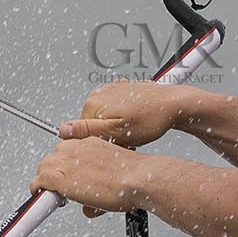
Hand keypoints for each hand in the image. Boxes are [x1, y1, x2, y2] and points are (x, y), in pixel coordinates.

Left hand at [31, 136, 143, 217]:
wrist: (140, 178)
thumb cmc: (136, 177)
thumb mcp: (116, 177)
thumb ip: (99, 186)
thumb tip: (90, 205)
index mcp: (91, 143)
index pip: (68, 151)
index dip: (66, 166)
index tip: (69, 176)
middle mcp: (77, 149)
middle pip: (53, 158)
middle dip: (55, 173)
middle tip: (63, 189)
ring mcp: (67, 161)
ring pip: (44, 168)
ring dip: (46, 181)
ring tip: (56, 195)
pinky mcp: (60, 177)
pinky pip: (39, 181)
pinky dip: (38, 191)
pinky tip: (43, 200)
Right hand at [58, 81, 212, 147]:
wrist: (173, 104)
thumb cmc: (152, 118)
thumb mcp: (118, 132)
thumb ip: (88, 131)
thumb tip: (64, 130)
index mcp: (93, 104)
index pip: (82, 134)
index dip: (98, 145)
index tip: (114, 146)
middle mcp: (97, 94)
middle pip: (93, 127)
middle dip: (108, 137)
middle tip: (127, 140)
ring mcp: (109, 91)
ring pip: (103, 120)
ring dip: (116, 130)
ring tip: (134, 131)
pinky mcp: (120, 90)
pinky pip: (114, 110)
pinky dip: (122, 119)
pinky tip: (136, 122)